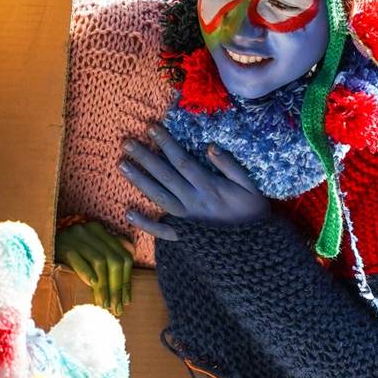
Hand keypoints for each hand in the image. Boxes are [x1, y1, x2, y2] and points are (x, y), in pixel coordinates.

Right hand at [55, 222, 132, 313]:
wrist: (32, 245)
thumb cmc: (62, 255)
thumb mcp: (87, 252)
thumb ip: (106, 256)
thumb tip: (125, 277)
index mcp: (100, 232)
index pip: (123, 256)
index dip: (126, 280)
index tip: (126, 300)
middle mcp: (89, 231)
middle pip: (114, 259)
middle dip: (117, 286)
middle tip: (116, 307)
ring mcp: (75, 236)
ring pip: (99, 261)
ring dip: (104, 286)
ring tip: (104, 304)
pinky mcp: (61, 244)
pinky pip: (78, 259)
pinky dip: (87, 273)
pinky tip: (91, 286)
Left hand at [119, 125, 267, 241]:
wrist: (256, 249)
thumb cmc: (254, 214)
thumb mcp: (250, 187)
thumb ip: (230, 166)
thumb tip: (211, 146)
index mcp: (209, 187)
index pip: (182, 160)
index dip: (166, 143)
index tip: (151, 128)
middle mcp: (193, 201)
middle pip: (164, 175)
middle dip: (145, 157)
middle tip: (126, 142)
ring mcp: (186, 219)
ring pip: (158, 196)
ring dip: (139, 180)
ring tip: (122, 165)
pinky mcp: (183, 236)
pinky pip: (161, 230)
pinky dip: (144, 223)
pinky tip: (128, 213)